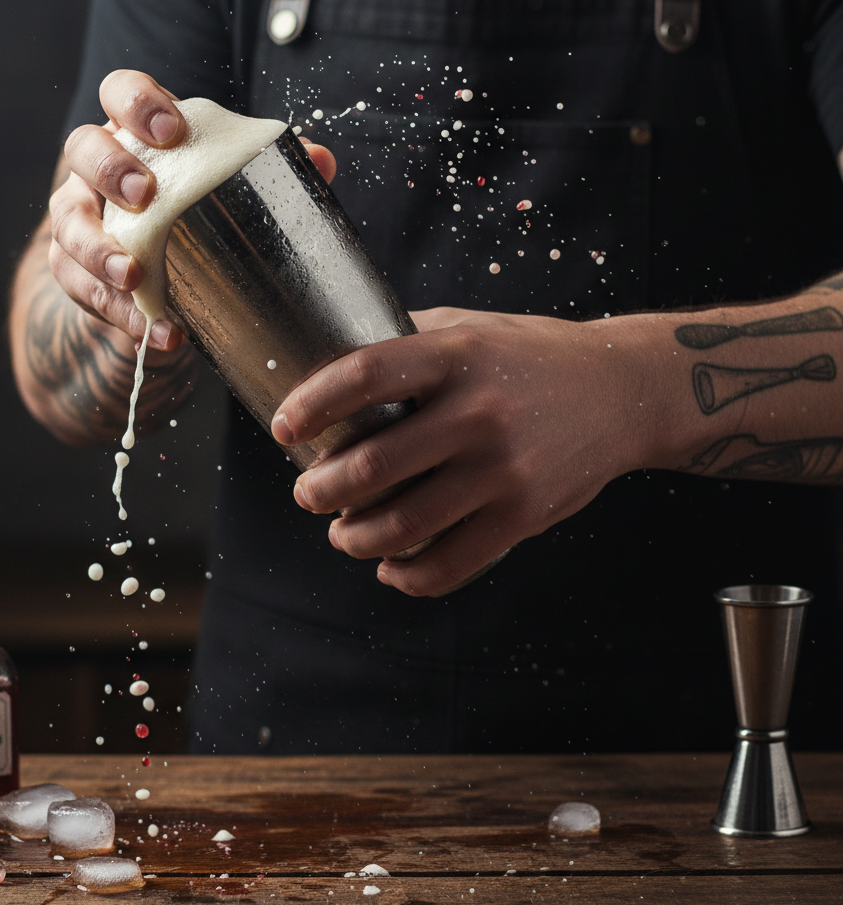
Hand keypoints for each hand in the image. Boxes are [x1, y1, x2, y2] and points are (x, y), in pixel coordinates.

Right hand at [50, 70, 334, 350]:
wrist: (156, 279)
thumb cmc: (196, 215)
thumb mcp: (229, 189)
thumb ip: (270, 171)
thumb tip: (320, 159)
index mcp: (136, 133)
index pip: (121, 92)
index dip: (137, 102)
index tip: (171, 131)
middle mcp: (96, 169)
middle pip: (82, 148)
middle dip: (110, 169)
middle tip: (145, 194)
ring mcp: (79, 219)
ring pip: (68, 224)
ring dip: (99, 250)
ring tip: (134, 276)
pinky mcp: (73, 272)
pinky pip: (83, 290)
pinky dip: (122, 314)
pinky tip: (159, 331)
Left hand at [272, 307, 658, 595]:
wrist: (622, 391)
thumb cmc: (533, 356)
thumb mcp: (472, 328)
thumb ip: (409, 338)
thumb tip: (336, 354)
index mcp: (455, 357)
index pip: (364, 376)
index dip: (312, 405)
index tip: (283, 429)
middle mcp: (477, 412)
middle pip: (372, 466)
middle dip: (321, 490)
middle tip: (307, 493)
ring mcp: (503, 469)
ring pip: (402, 525)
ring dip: (354, 538)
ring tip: (341, 533)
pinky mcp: (523, 515)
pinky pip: (449, 563)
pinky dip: (407, 576)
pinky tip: (390, 568)